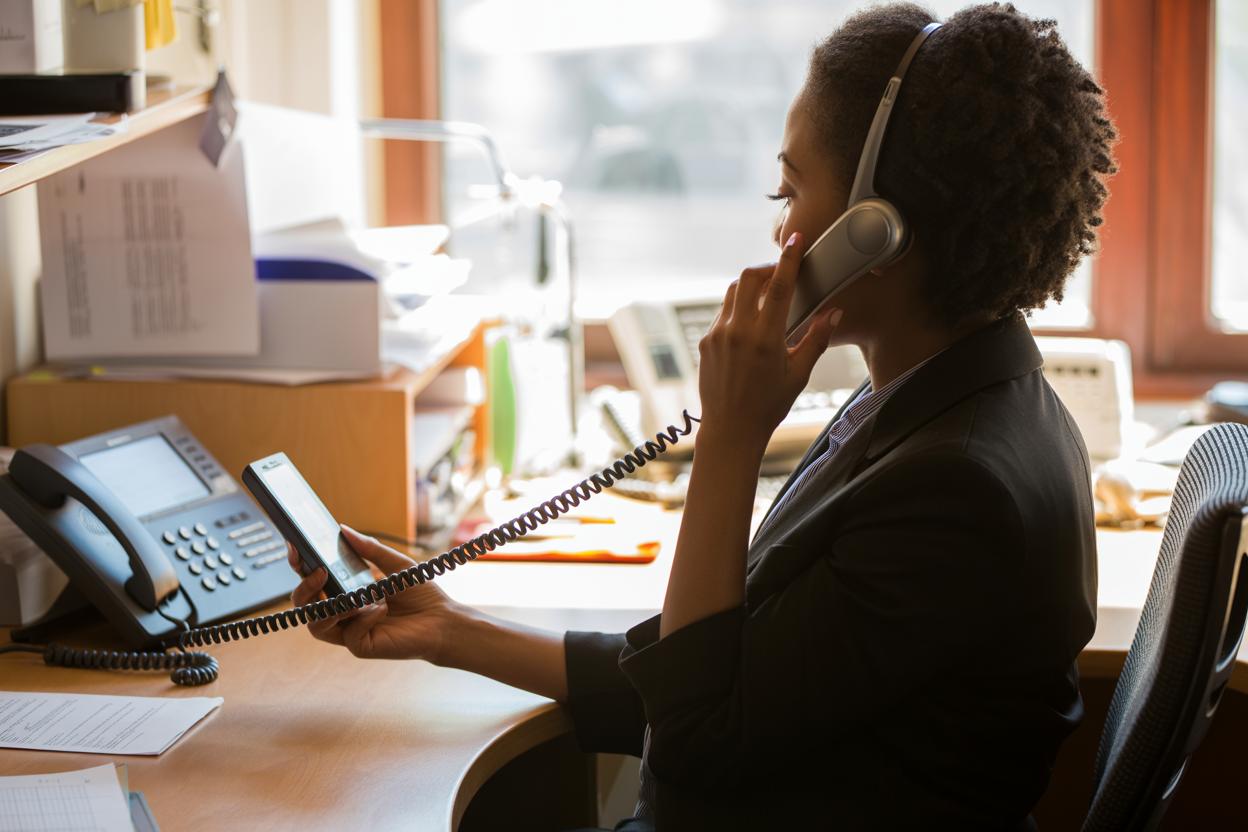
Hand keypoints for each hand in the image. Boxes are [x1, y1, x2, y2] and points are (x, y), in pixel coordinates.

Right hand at [288, 526, 463, 662]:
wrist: (443, 619)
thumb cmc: (420, 593)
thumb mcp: (395, 564)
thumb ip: (370, 549)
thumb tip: (343, 529)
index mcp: (345, 592)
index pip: (312, 582)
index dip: (299, 567)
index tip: (296, 548)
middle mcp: (343, 613)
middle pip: (304, 605)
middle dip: (304, 588)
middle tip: (320, 572)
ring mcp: (349, 632)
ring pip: (316, 625)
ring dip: (330, 607)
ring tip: (354, 596)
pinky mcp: (361, 646)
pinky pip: (350, 634)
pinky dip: (364, 617)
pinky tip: (381, 608)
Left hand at [697, 231, 840, 453]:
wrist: (730, 430)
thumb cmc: (768, 406)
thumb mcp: (798, 374)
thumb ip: (816, 339)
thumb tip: (834, 313)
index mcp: (765, 338)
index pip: (778, 286)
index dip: (788, 259)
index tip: (795, 241)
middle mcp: (737, 331)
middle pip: (748, 278)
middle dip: (766, 269)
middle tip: (780, 275)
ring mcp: (717, 335)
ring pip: (732, 293)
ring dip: (749, 288)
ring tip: (766, 299)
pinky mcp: (705, 342)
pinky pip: (722, 313)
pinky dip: (737, 308)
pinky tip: (749, 324)